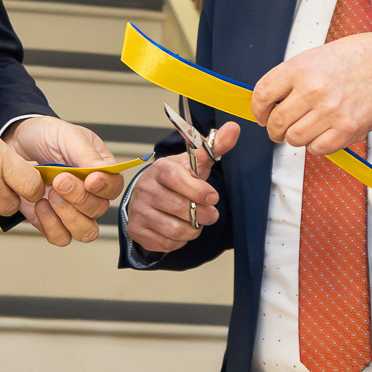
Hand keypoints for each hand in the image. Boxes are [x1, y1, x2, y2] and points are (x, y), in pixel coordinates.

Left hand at [4, 117, 126, 245]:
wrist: (14, 143)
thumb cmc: (43, 136)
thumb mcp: (66, 135)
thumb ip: (87, 154)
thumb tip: (104, 170)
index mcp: (99, 170)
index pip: (114, 187)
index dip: (105, 187)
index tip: (90, 180)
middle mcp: (89, 194)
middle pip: (99, 210)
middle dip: (79, 197)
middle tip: (59, 180)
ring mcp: (71, 210)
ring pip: (85, 231)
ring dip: (68, 215)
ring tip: (51, 195)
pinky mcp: (51, 221)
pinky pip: (60, 237)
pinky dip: (50, 225)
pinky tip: (40, 205)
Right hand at [124, 121, 241, 253]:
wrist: (149, 197)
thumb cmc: (175, 180)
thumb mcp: (194, 163)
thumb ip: (214, 147)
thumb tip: (234, 128)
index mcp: (160, 169)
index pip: (178, 179)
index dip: (199, 191)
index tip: (213, 197)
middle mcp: (146, 189)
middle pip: (180, 208)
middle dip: (202, 215)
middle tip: (210, 214)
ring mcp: (139, 210)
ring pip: (175, 229)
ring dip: (193, 229)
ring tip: (195, 221)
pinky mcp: (137, 230)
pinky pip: (166, 243)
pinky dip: (179, 241)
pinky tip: (179, 228)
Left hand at [251, 31, 371, 154]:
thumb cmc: (360, 57)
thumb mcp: (319, 55)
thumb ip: (294, 77)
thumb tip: (271, 100)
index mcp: (301, 67)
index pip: (262, 94)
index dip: (258, 109)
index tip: (262, 115)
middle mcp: (313, 89)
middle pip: (277, 122)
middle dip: (274, 129)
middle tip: (280, 129)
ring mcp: (331, 111)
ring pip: (295, 139)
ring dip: (296, 138)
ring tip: (306, 129)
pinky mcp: (348, 129)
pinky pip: (318, 149)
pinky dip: (316, 145)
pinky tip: (323, 133)